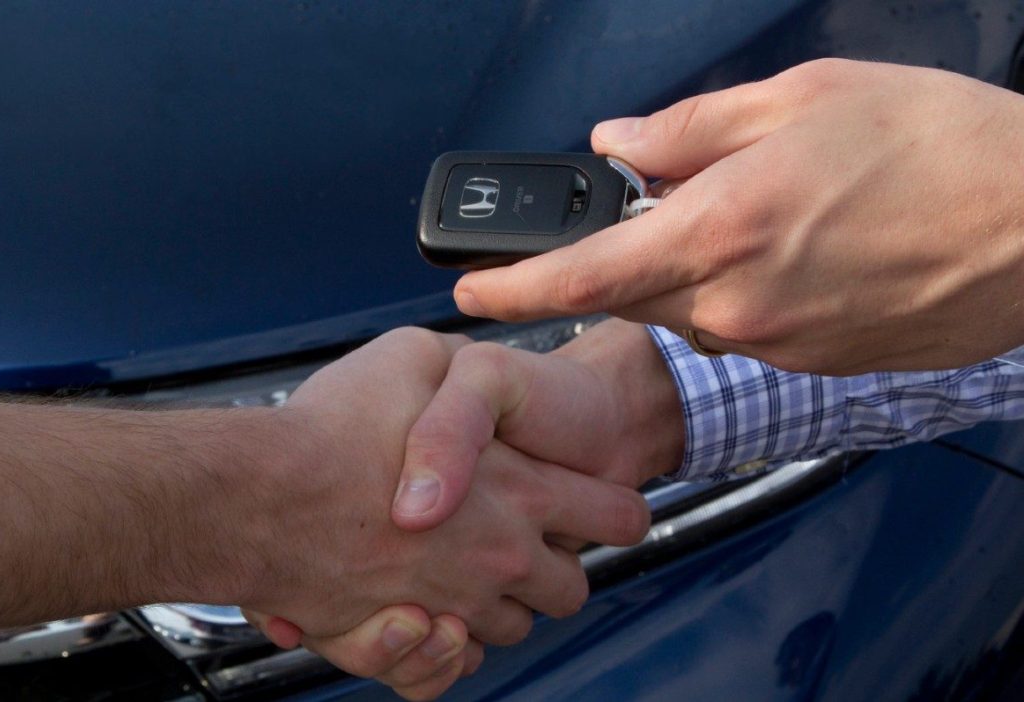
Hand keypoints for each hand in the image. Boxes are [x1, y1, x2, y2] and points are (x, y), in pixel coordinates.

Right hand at [236, 328, 649, 693]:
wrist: (254, 496)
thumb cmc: (330, 430)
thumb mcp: (412, 355)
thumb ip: (461, 366)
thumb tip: (472, 374)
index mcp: (521, 488)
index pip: (619, 517)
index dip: (614, 511)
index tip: (599, 507)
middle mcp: (500, 556)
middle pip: (570, 588)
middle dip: (555, 569)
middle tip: (521, 541)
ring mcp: (456, 604)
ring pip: (511, 627)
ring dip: (497, 605)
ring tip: (459, 567)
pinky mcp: (405, 642)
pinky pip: (453, 667)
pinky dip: (448, 649)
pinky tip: (427, 611)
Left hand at [452, 59, 1023, 373]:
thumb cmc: (937, 147)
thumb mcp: (803, 98)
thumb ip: (692, 128)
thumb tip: (620, 143)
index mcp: (722, 230)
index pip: (583, 276)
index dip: (513, 289)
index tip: (468, 297)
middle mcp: (737, 305)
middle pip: (630, 295)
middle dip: (619, 259)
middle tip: (641, 215)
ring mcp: (775, 346)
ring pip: (688, 314)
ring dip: (688, 272)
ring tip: (752, 216)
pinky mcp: (811, 364)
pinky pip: (741, 333)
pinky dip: (737, 295)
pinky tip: (790, 253)